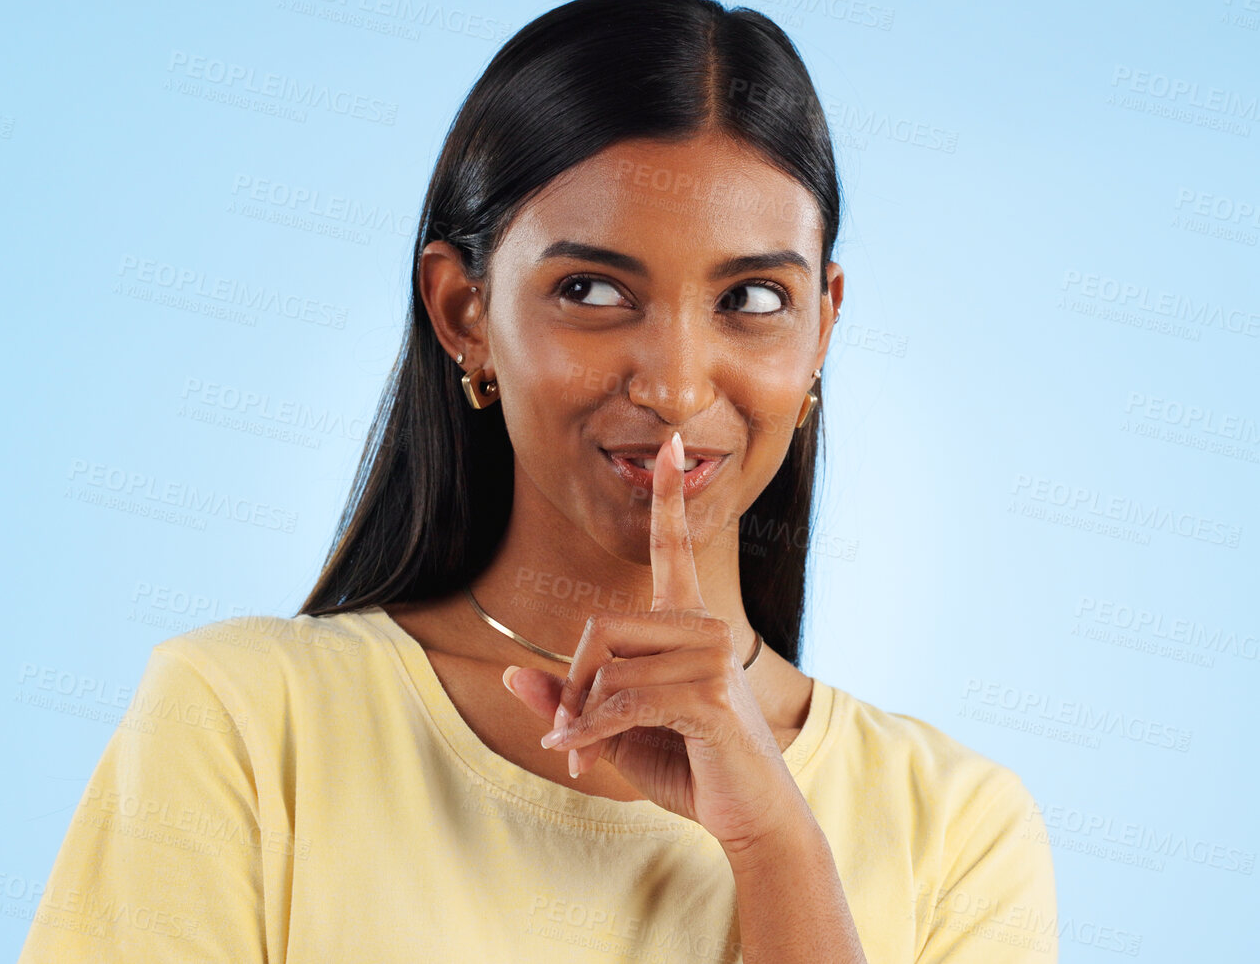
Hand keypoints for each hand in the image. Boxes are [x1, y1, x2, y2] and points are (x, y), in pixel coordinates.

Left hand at [501, 431, 805, 855]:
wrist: (751, 818)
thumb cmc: (689, 766)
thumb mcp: (615, 729)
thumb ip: (569, 699)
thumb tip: (511, 673)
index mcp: (690, 625)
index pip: (675, 548)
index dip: (670, 496)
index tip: (673, 444)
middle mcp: (706, 628)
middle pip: (602, 628)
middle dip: (573, 685)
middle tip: (563, 733)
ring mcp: (713, 659)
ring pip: (607, 667)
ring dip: (579, 719)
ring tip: (579, 753)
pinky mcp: (709, 696)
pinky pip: (620, 702)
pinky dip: (587, 734)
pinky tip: (580, 758)